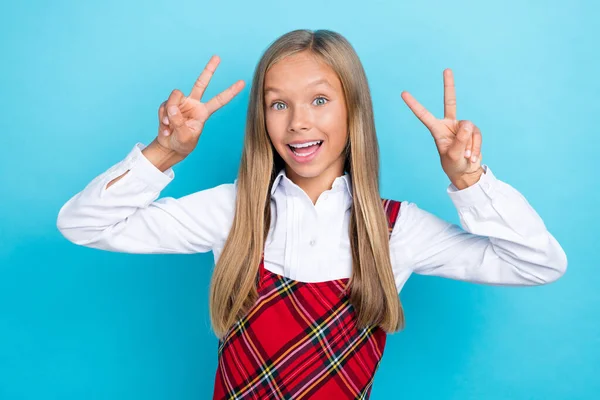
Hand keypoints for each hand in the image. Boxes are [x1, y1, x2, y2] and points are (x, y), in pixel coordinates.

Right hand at [156, 55, 244, 156]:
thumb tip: (172, 107)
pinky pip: (164, 106)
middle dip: (209, 70)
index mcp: (203, 112)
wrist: (169, 146)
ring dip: (169, 112)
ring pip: (175, 97)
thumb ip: (179, 122)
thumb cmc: (182, 143)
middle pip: (201, 83)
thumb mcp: (185, 136)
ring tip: (169, 126)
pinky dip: (162, 117)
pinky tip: (165, 127)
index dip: (230, 92)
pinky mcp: (169, 105)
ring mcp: (181, 103)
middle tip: (218, 57)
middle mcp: (194, 104)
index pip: (219, 100)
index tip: (242, 82)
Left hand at [401, 69, 483, 187]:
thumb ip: (460, 141)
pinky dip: (476, 148)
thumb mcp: (454, 156)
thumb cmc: (455, 166)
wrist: (467, 172)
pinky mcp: (473, 131)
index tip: (403, 93)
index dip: (414, 105)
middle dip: (449, 86)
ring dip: (470, 145)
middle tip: (446, 69)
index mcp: (436, 130)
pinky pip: (477, 135)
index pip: (424, 115)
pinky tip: (471, 157)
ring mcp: (461, 126)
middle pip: (450, 102)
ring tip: (465, 157)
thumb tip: (468, 124)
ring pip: (470, 128)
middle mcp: (449, 125)